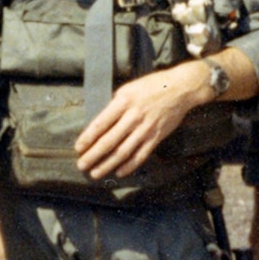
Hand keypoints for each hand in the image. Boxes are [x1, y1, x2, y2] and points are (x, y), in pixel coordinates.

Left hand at [74, 60, 210, 179]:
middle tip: (81, 165)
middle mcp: (133, 117)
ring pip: (123, 151)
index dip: (87, 138)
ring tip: (95, 173)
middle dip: (93, 155)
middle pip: (109, 141)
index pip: (100, 123)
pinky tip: (118, 172)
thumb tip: (101, 124)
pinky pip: (141, 155)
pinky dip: (129, 165)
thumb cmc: (152, 86)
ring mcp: (145, 128)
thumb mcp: (129, 89)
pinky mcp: (156, 137)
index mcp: (123, 102)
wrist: (180, 88)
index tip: (78, 148)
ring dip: (107, 164)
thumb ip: (116, 105)